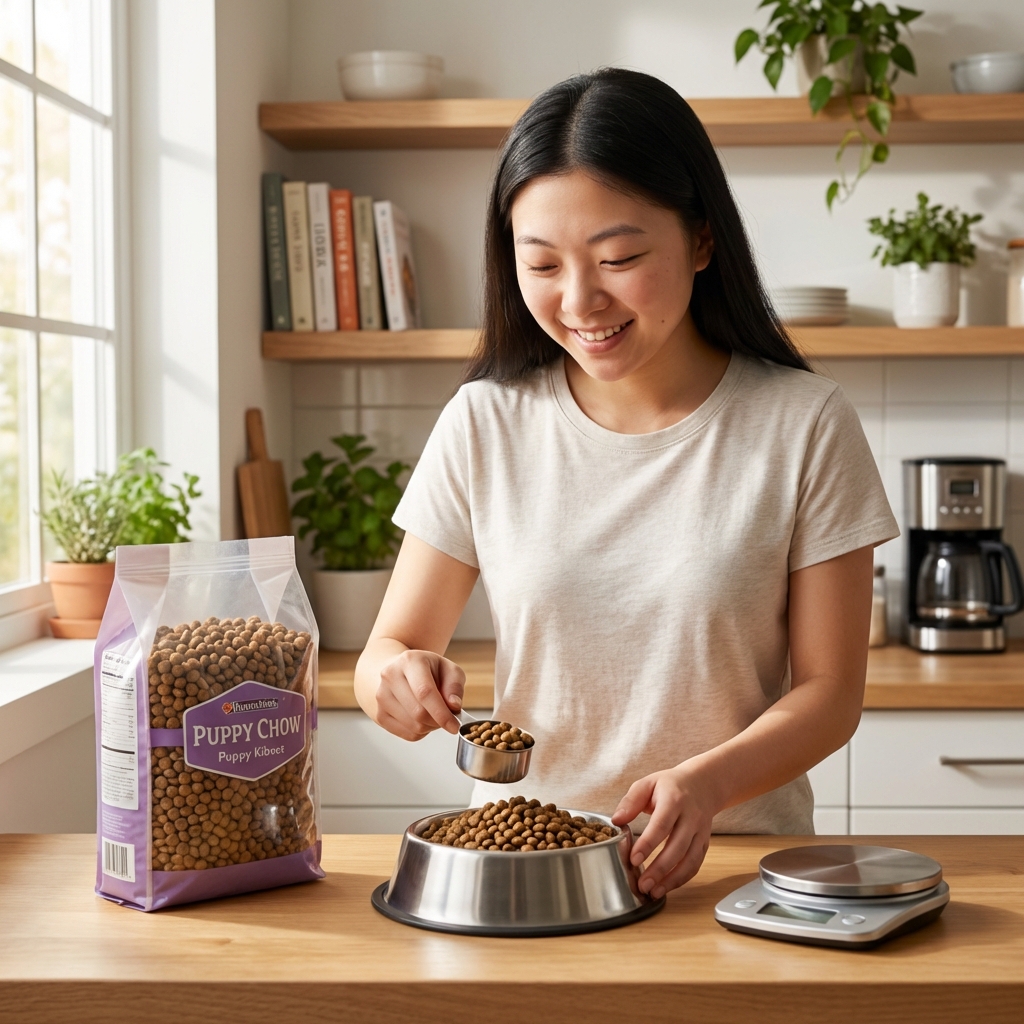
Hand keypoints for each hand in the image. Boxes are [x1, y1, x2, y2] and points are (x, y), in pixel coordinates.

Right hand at [374, 649, 464, 740]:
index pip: (424, 692)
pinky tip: (422, 718)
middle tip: (448, 717)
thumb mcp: (448, 669)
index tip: (455, 726)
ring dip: (430, 726)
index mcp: (409, 661)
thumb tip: (453, 706)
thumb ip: (455, 685)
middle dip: (438, 721)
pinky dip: (421, 731)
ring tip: (433, 713)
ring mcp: (381, 696)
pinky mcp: (380, 714)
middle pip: (418, 713)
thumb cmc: (427, 670)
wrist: (398, 671)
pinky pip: (408, 734)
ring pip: (414, 726)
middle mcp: (390, 676)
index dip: (442, 713)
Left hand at [611, 762, 716, 898]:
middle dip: (660, 869)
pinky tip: (667, 887)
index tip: (634, 859)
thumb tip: (616, 820)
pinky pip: (695, 864)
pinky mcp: (704, 843)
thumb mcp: (648, 783)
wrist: (702, 784)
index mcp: (674, 800)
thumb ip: (631, 801)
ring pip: (689, 860)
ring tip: (653, 892)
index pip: (662, 825)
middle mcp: (691, 817)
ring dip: (672, 880)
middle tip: (643, 884)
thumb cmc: (670, 785)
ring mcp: (700, 832)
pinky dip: (682, 879)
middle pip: (677, 847)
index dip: (648, 844)